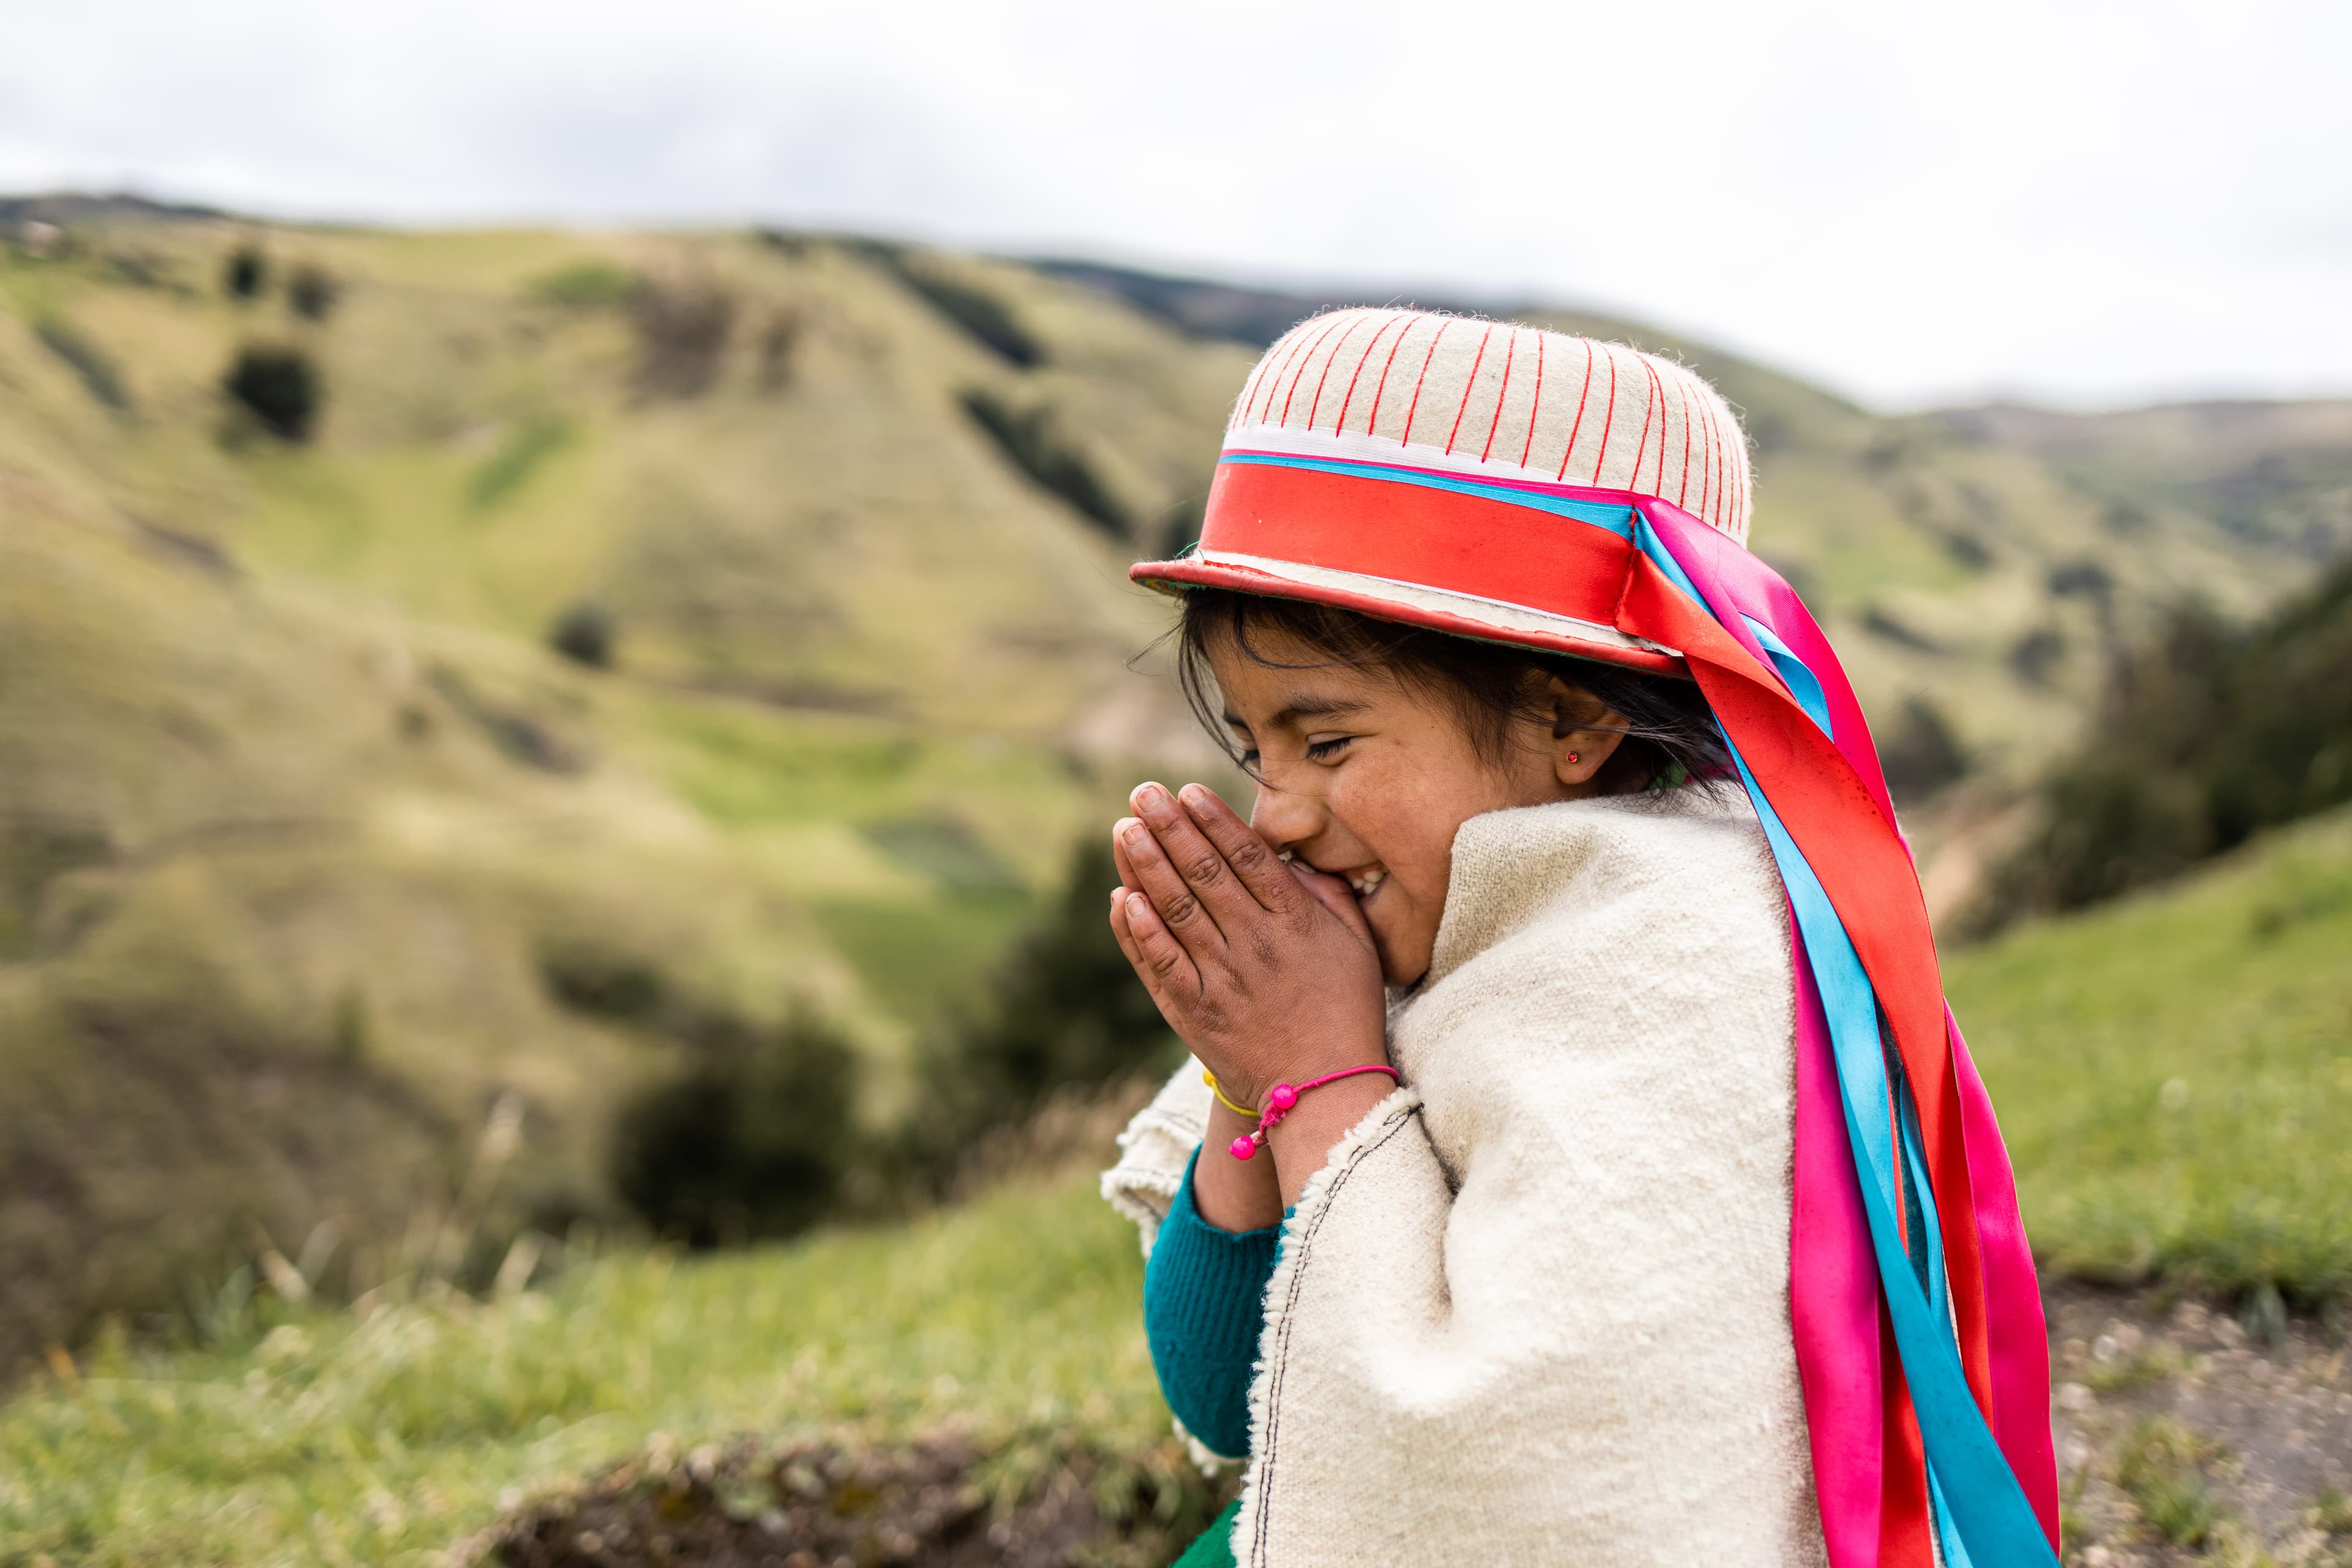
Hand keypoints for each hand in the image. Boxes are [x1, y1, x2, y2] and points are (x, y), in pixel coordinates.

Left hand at [1106, 781, 1387, 1110]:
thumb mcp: (1356, 943)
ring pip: (1175, 910)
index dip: (1214, 820)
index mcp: (1296, 922)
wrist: (1322, 1089)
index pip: (1248, 858)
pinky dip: (1138, 929)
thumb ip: (1325, 893)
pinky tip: (1122, 896)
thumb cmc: (1344, 1009)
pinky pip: (1160, 962)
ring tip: (1123, 829)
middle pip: (1204, 874)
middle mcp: (1256, 945)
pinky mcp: (1195, 1012)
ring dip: (1145, 866)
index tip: (1187, 790)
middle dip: (1170, 828)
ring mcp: (1221, 979)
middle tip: (1143, 793)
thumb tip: (1289, 854)